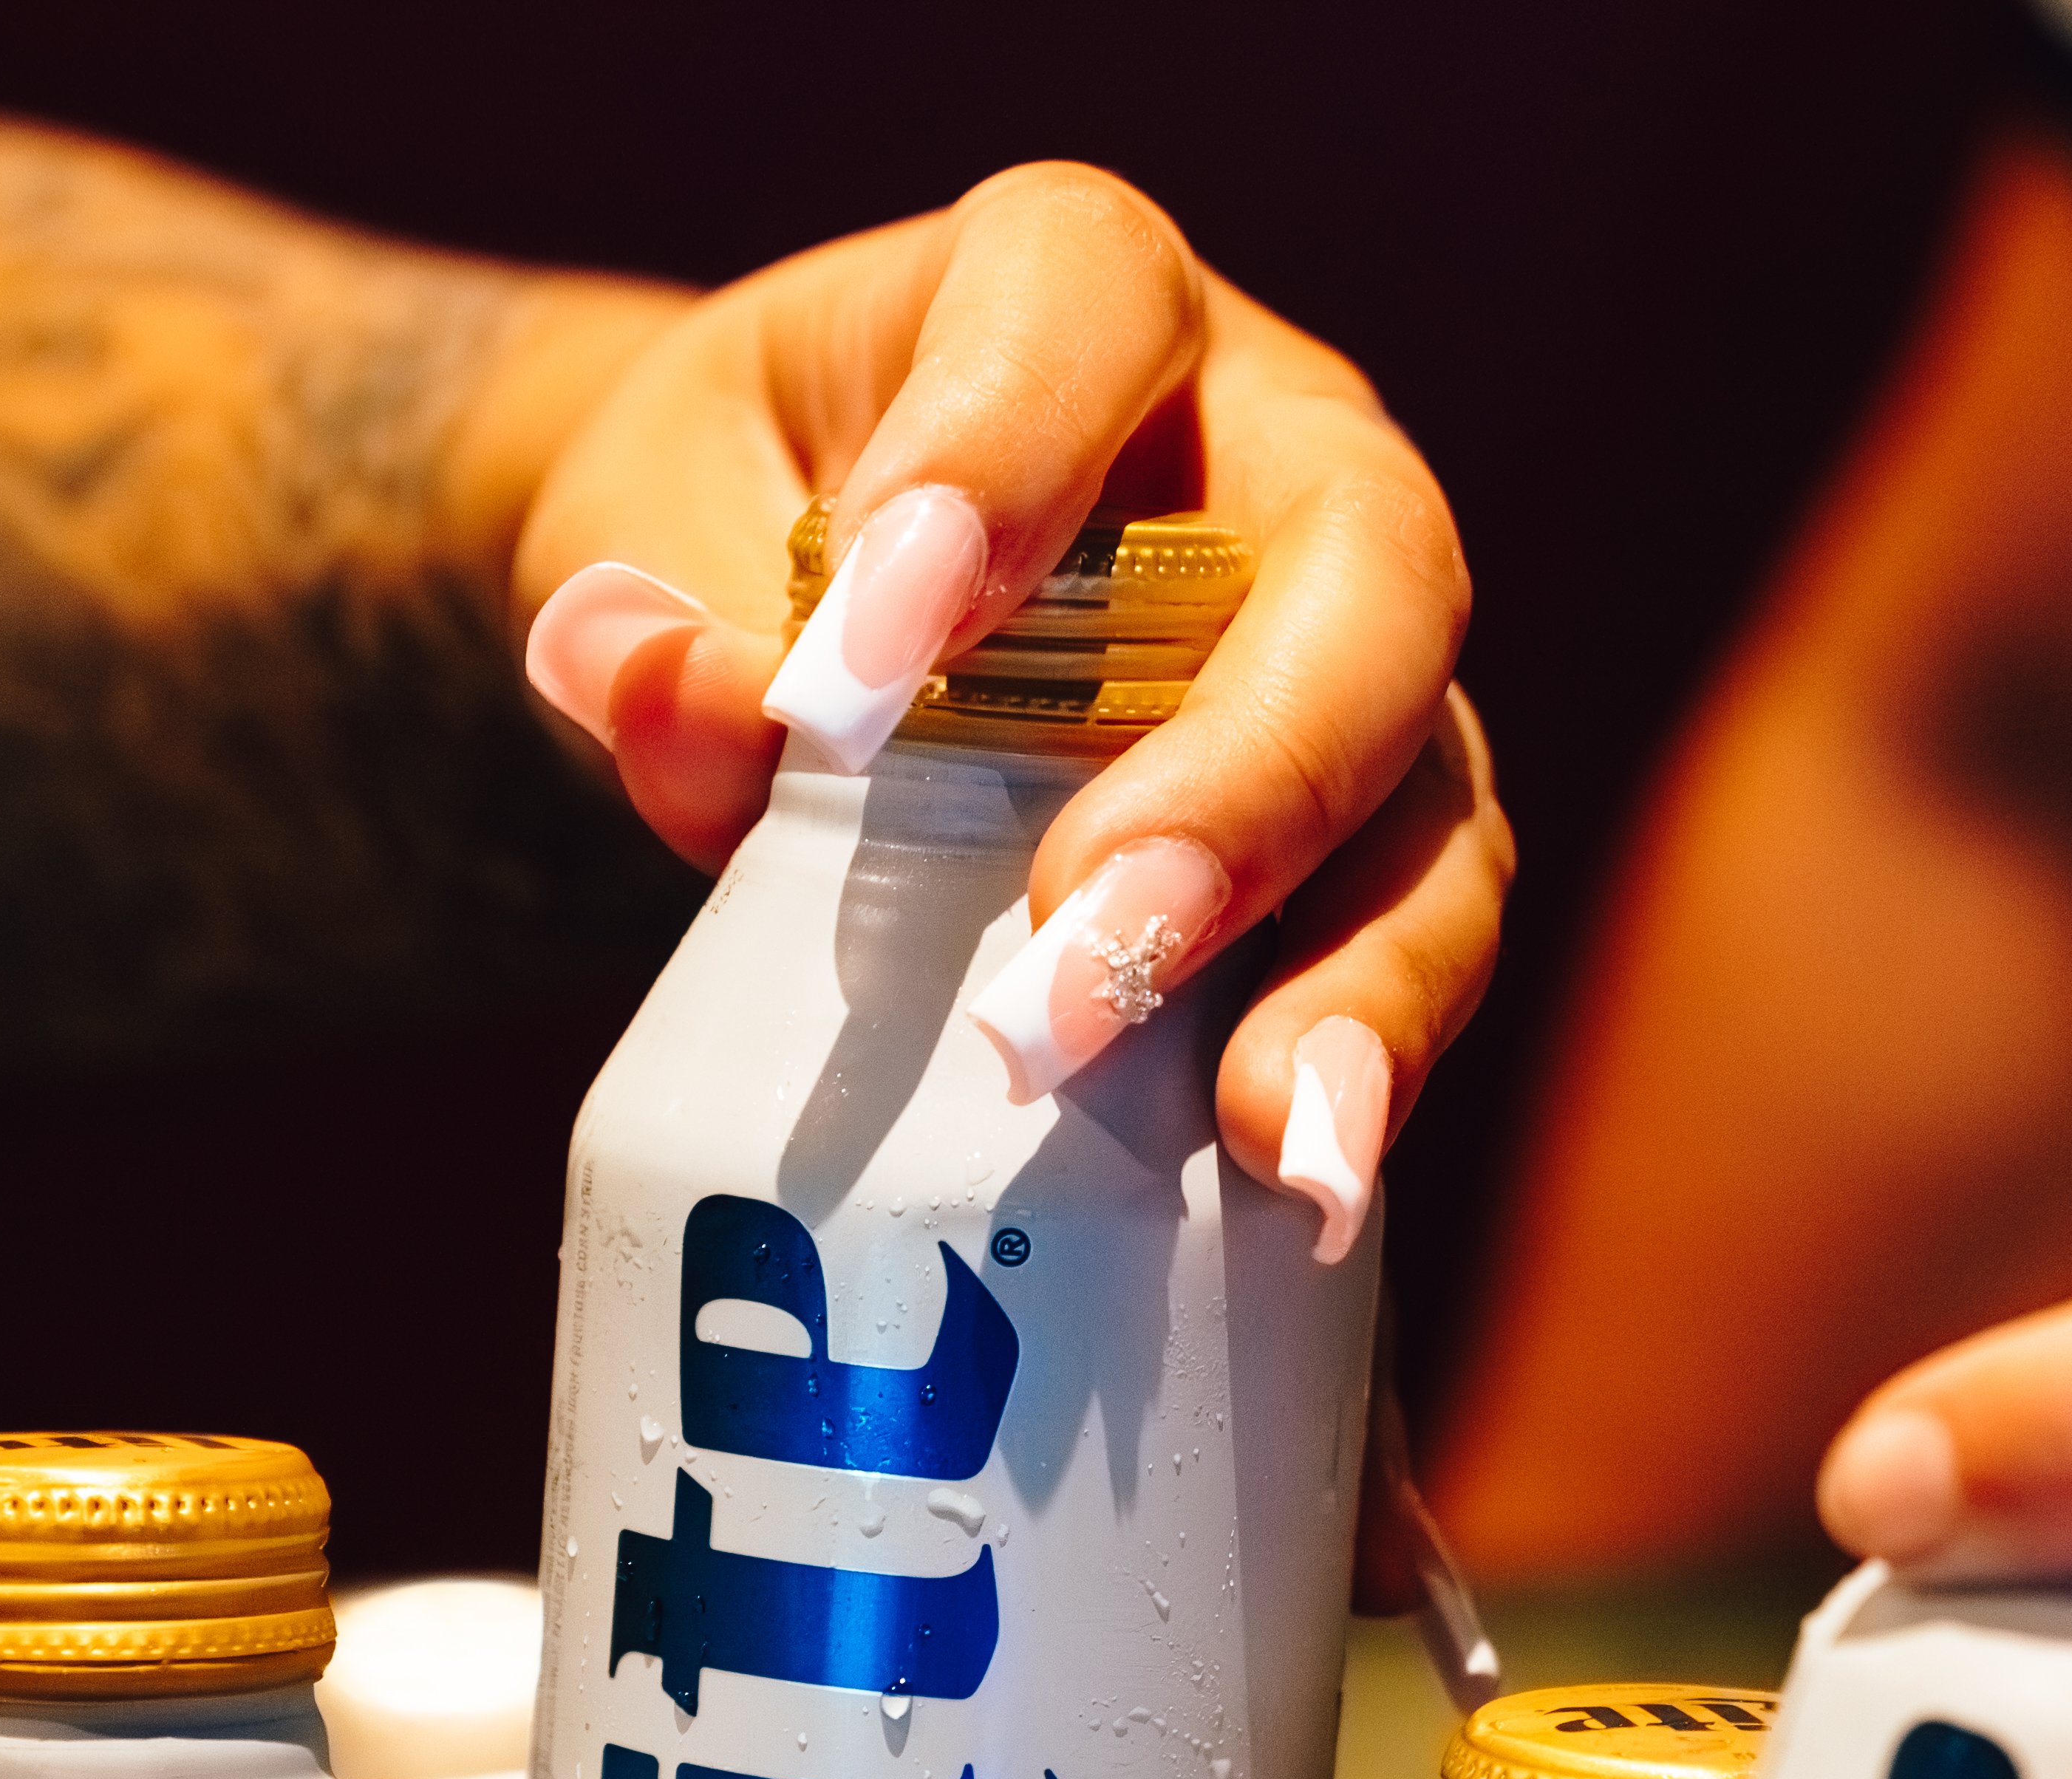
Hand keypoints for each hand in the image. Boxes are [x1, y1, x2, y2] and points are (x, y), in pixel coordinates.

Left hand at [510, 163, 1507, 1261]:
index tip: (860, 665)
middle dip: (1239, 776)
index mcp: (1076, 296)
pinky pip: (1408, 941)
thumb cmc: (735, 523)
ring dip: (1359, 972)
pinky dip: (1360, 1062)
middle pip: (1359, 572)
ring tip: (1279, 1141)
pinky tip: (1301, 1189)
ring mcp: (1351, 658)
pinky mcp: (1363, 837)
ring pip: (1428, 789)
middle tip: (1091, 937)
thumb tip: (660, 694)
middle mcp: (1273, 454)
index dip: (996, 458)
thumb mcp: (642, 517)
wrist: (804, 620)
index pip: (1078, 313)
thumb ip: (645, 608)